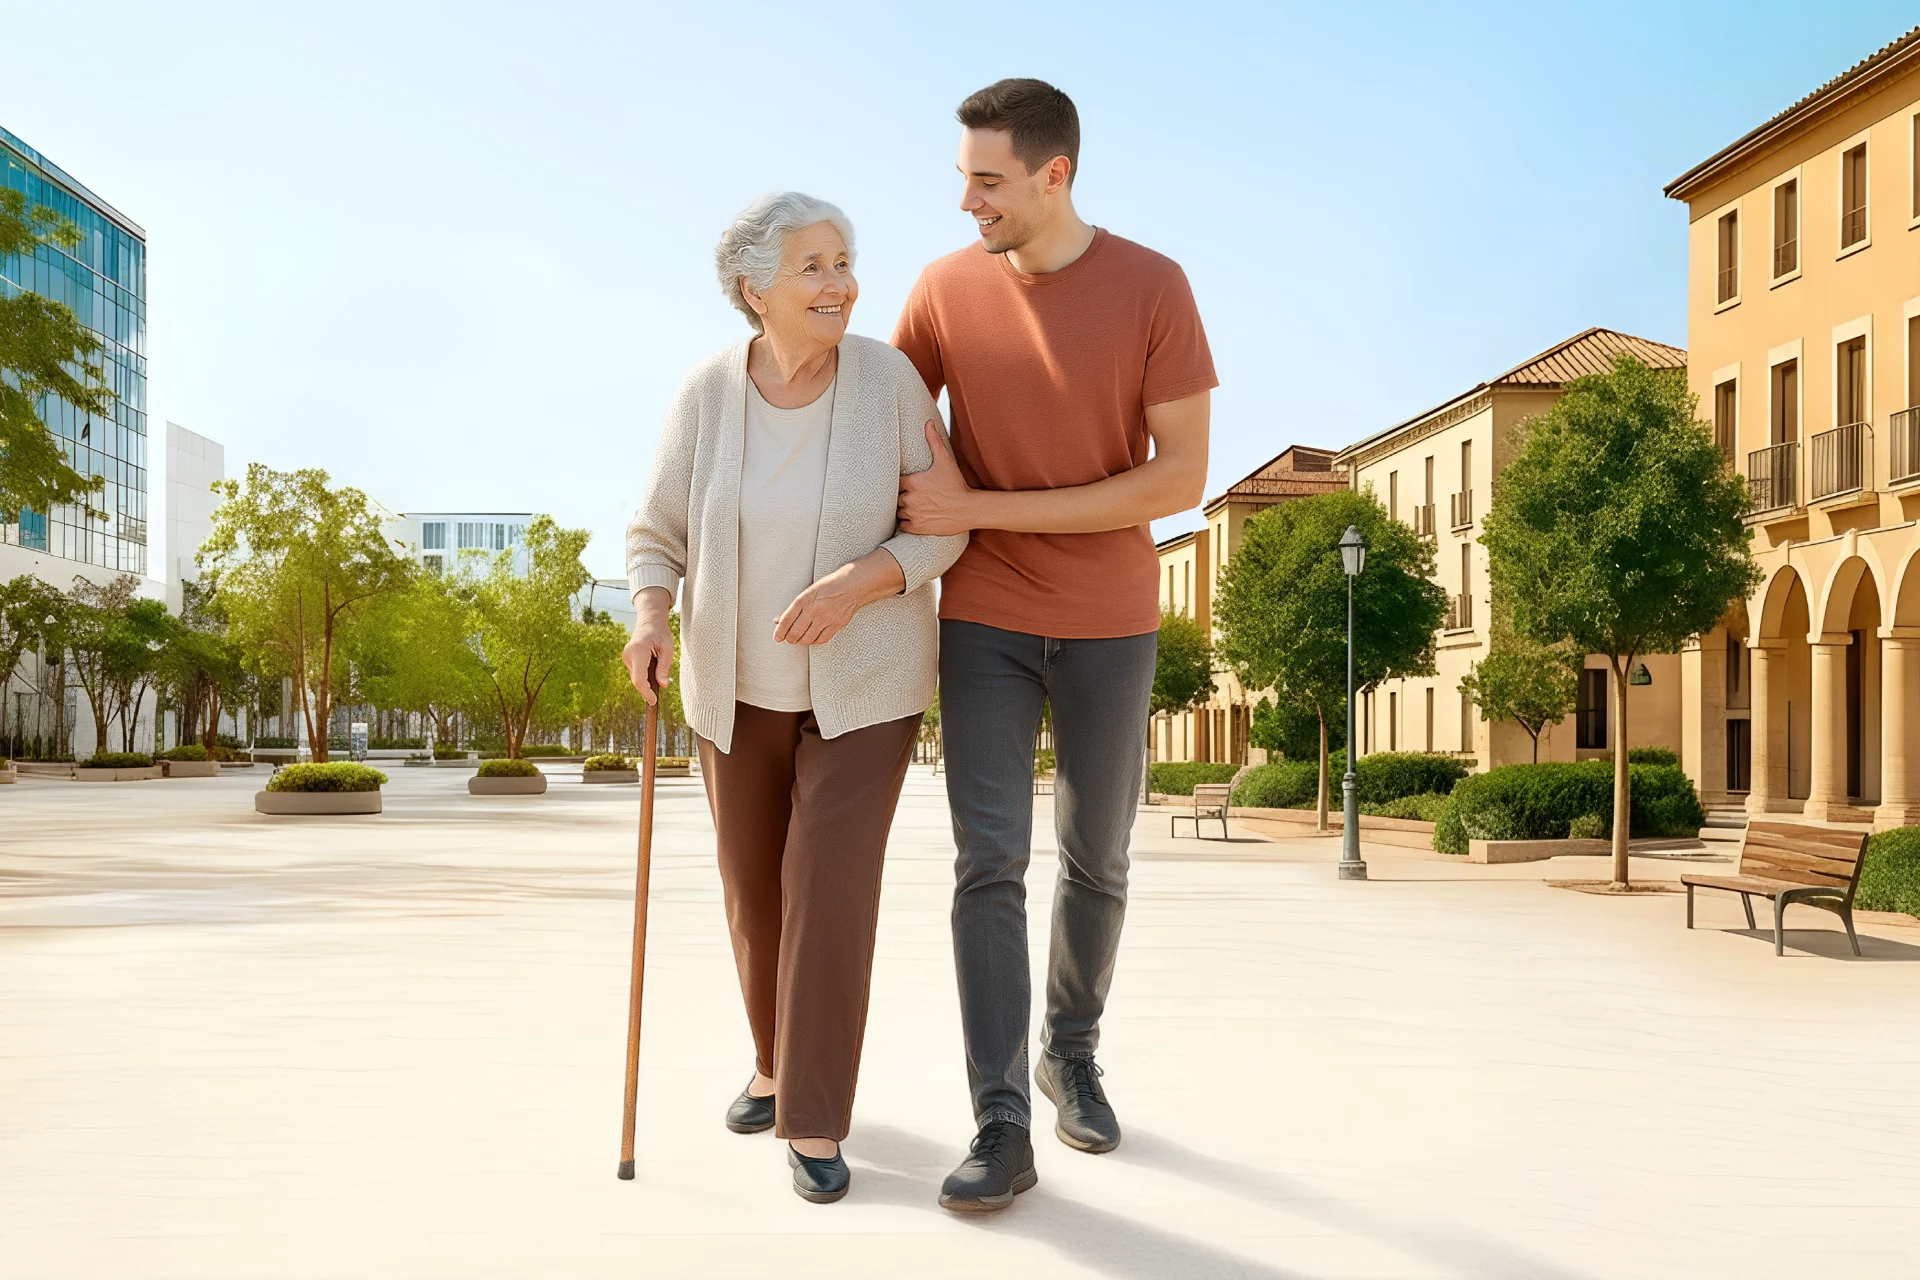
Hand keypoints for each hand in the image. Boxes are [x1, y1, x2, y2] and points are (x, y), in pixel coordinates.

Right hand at [621, 590, 674, 703]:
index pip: (638, 678)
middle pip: (637, 680)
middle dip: (647, 690)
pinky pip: (635, 672)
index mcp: (638, 651)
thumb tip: (663, 685)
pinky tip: (652, 675)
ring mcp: (626, 657)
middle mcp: (628, 655)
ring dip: (646, 682)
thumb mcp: (668, 649)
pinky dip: (644, 677)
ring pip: (636, 677)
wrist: (649, 622)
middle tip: (657, 697)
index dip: (646, 692)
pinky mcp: (627, 658)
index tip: (653, 701)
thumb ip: (664, 667)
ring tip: (658, 678)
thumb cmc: (661, 633)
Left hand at [773, 552, 903, 645]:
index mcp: (804, 599)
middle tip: (788, 638)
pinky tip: (812, 638)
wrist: (853, 585)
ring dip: (800, 641)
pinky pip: (821, 639)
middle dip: (789, 638)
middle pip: (795, 632)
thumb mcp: (808, 592)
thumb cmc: (829, 586)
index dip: (779, 632)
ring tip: (799, 638)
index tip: (777, 637)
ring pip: (807, 639)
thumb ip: (792, 607)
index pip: (786, 620)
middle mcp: (814, 610)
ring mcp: (826, 618)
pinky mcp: (836, 625)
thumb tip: (778, 620)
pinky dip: (814, 641)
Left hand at [897, 420, 976, 535]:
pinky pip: (903, 526)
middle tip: (912, 496)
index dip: (901, 484)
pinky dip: (906, 523)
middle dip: (903, 497)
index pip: (895, 483)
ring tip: (913, 507)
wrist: (968, 509)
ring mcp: (913, 514)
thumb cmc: (956, 484)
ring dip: (904, 510)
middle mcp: (910, 499)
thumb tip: (928, 423)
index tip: (907, 484)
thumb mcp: (945, 461)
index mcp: (913, 482)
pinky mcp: (918, 527)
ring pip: (898, 512)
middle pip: (896, 498)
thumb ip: (934, 441)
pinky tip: (914, 518)